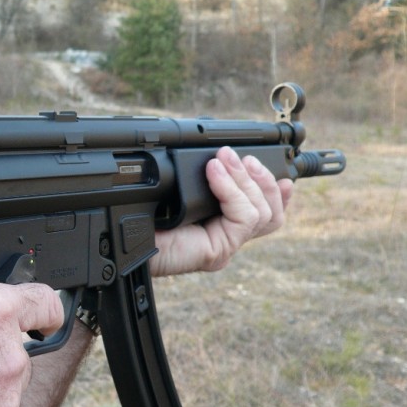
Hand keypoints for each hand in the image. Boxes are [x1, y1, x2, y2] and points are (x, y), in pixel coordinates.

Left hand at [150, 146, 293, 276]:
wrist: (122, 240)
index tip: (284, 174)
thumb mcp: (176, 190)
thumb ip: (201, 179)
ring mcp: (224, 245)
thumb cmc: (140, 216)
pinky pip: (243, 217)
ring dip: (246, 180)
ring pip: (262, 213)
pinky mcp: (218, 251)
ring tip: (224, 159)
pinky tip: (215, 173)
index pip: (263, 212)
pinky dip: (232, 190)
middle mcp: (225, 236)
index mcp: (219, 223)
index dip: (277, 193)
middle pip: (271, 214)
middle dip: (263, 179)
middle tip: (242, 156)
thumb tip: (220, 156)